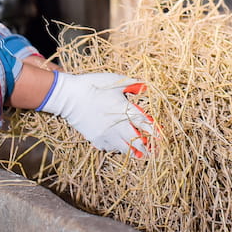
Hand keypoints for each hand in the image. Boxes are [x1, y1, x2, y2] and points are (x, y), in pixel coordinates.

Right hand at [38, 71, 154, 155]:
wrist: (69, 96)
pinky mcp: (96, 139)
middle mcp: (117, 126)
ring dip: (133, 149)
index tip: (162, 137)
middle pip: (137, 143)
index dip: (155, 132)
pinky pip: (110, 148)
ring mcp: (106, 135)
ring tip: (140, 151)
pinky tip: (119, 143)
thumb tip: (146, 86)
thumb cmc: (93, 85)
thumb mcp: (116, 81)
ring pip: (124, 149)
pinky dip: (117, 147)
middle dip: (147, 148)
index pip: (145, 125)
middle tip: (154, 151)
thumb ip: (133, 85)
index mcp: (124, 111)